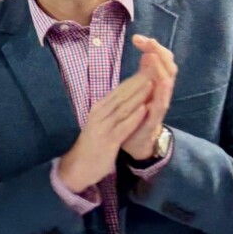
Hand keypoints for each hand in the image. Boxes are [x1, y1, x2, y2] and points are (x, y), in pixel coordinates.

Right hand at [58, 72, 152, 192]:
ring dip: (138, 95)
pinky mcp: (107, 141)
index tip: (150, 66)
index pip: (120, 89)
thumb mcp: (102, 122)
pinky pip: (122, 127)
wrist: (77, 167)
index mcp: (100, 108)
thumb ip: (114, 109)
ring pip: (123, 108)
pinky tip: (144, 109)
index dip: (136, 77)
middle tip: (155, 66)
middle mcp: (100, 114)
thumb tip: (128, 95)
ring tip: (153, 81)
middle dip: (139, 80)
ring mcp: (103, 127)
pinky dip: (134, 117)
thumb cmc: (92, 144)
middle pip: (122, 94)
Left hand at [121, 35, 176, 161]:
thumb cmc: (136, 116)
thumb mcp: (138, 92)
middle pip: (167, 66)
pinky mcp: (156, 117)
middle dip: (157, 52)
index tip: (137, 37)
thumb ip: (143, 74)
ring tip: (153, 56)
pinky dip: (162, 92)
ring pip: (166, 82)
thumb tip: (147, 53)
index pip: (158, 60)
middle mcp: (162, 91)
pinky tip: (161, 82)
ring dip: (160, 68)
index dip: (151, 47)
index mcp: (155, 83)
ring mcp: (161, 103)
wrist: (137, 142)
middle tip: (146, 41)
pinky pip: (162, 103)